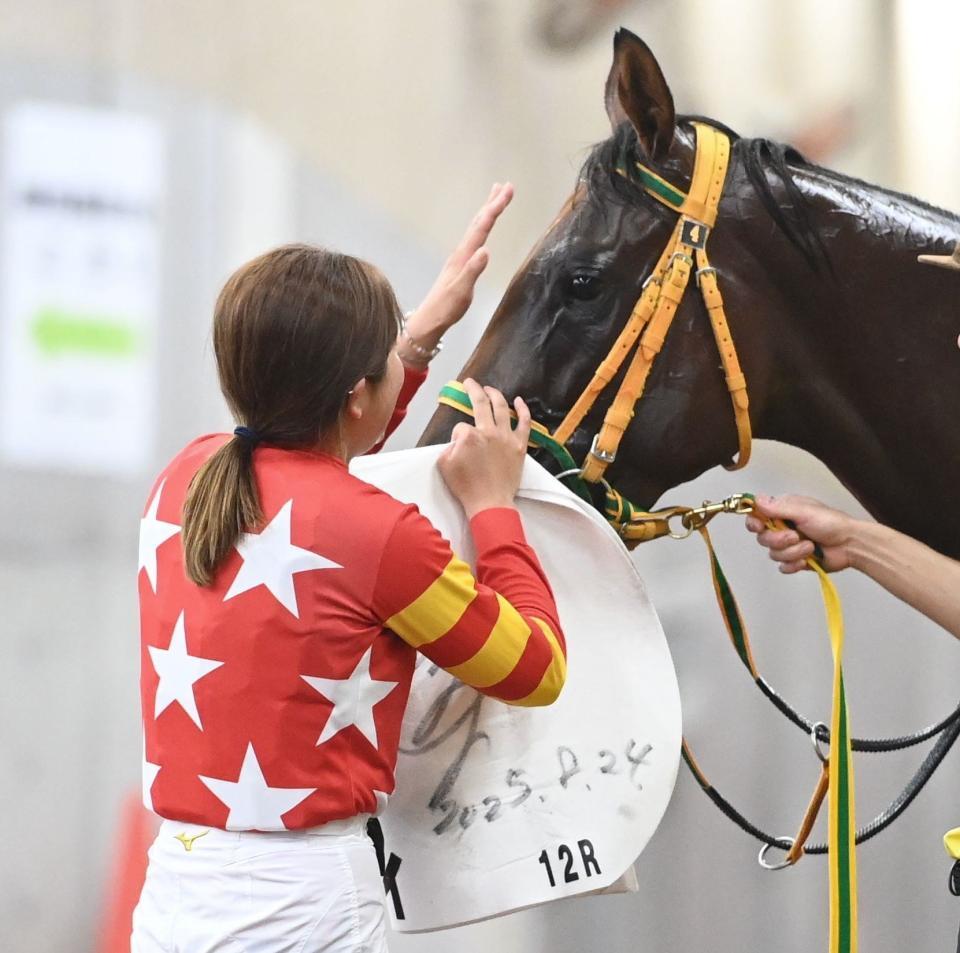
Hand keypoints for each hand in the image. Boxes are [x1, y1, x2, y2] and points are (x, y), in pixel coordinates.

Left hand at [400, 183, 513, 361]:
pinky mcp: (460, 264)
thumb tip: (485, 250)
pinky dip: (481, 226)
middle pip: (479, 222)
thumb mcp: (461, 291)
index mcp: (463, 256)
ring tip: (495, 196)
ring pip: (475, 228)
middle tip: (506, 185)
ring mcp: (460, 258)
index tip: (508, 191)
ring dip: (486, 211)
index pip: (482, 227)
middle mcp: (461, 252)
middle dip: (493, 203)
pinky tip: (482, 229)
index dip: (495, 208)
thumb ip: (473, 271)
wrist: (430, 319)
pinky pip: (474, 238)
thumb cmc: (446, 308)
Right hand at [437, 378, 531, 518]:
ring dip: (495, 394)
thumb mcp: (444, 465)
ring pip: (502, 407)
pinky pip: (524, 423)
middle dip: (473, 389)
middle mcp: (488, 431)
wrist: (490, 502)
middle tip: (470, 383)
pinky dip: (523, 409)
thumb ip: (449, 446)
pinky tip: (519, 400)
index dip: (458, 435)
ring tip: (490, 389)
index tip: (459, 447)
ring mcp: (506, 437)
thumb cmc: (467, 487)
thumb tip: (459, 439)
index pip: (461, 426)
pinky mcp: (519, 446)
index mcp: (469, 436)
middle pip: (480, 403)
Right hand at [745, 494, 857, 573]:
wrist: (850, 545)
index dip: (754, 523)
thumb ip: (778, 508)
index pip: (756, 516)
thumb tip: (757, 500)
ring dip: (793, 552)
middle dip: (779, 540)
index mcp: (782, 511)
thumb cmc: (832, 523)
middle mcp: (782, 527)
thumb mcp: (804, 511)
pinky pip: (783, 567)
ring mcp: (788, 545)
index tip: (760, 526)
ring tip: (810, 546)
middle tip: (796, 536)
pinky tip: (807, 560)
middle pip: (762, 538)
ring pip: (773, 554)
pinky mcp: (794, 560)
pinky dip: (795, 564)